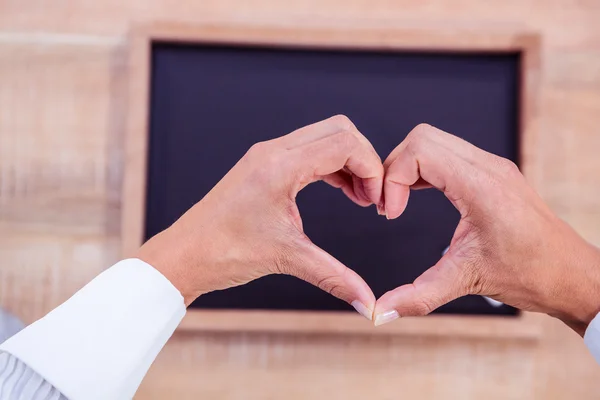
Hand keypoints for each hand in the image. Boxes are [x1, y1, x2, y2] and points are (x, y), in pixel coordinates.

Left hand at [137, 115, 382, 319]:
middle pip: (339, 130)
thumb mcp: (286, 258)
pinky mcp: (263, 165)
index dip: (371, 168)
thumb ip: (333, 277)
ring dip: (348, 162)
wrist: (184, 255)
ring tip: (360, 198)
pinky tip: (340, 192)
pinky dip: (330, 167)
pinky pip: (308, 151)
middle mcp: (274, 151)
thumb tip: (366, 303)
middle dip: (364, 160)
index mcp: (280, 165)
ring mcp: (267, 155)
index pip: (344, 143)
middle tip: (371, 197)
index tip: (376, 201)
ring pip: (324, 137)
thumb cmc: (223, 252)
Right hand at [374, 124, 599, 334]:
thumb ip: (417, 296)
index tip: (391, 213)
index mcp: (481, 186)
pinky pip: (447, 152)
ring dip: (408, 167)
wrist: (571, 275)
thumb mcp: (466, 281)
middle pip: (421, 137)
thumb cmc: (532, 274)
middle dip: (394, 168)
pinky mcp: (492, 172)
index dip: (392, 179)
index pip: (418, 151)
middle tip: (389, 205)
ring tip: (399, 202)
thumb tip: (382, 312)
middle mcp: (488, 167)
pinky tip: (418, 194)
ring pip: (433, 140)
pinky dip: (424, 168)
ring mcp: (492, 166)